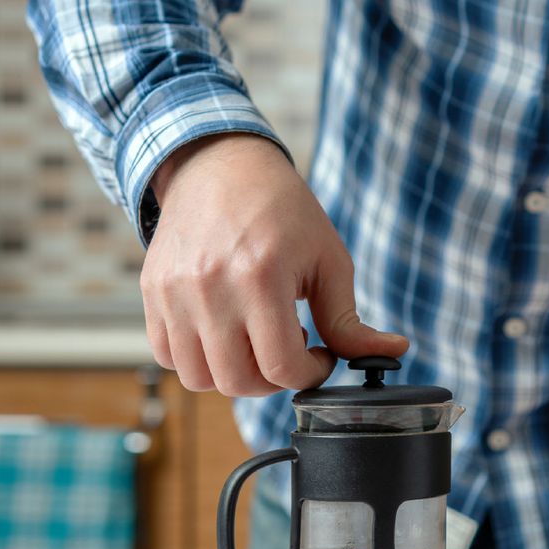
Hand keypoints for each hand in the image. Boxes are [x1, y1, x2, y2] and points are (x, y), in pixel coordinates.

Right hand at [141, 133, 407, 395]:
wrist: (220, 166)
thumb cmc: (284, 211)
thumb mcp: (329, 260)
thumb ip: (350, 320)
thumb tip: (395, 351)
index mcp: (260, 277)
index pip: (282, 367)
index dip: (311, 374)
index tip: (320, 355)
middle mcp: (209, 288)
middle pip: (239, 381)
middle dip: (274, 379)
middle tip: (289, 349)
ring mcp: (173, 292)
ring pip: (200, 379)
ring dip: (235, 373)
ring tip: (255, 339)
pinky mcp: (153, 292)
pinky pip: (169, 356)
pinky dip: (198, 360)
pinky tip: (224, 333)